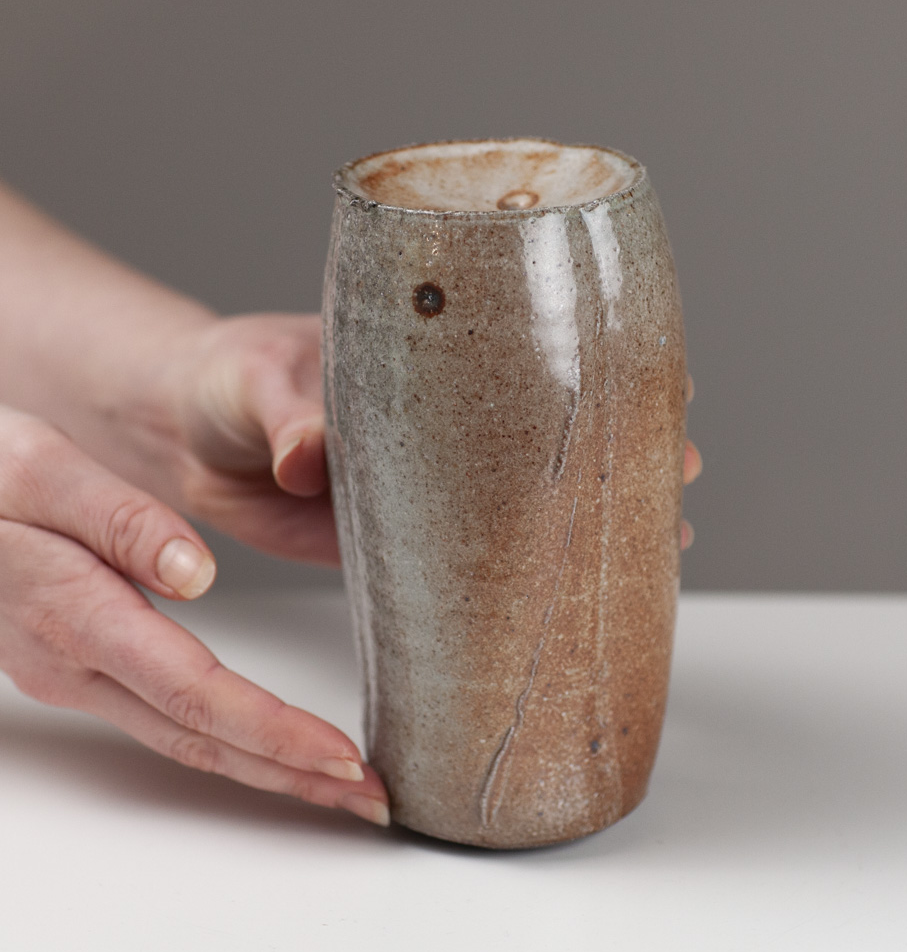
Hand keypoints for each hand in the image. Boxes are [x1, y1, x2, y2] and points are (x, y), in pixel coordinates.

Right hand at [0, 405, 388, 826]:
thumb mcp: (42, 472)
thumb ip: (120, 521)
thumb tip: (197, 575)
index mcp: (76, 614)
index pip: (195, 692)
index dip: (275, 732)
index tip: (342, 756)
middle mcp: (76, 666)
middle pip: (201, 738)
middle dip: (292, 773)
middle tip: (372, 796)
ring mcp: (77, 676)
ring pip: (187, 739)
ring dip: (270, 767)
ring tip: (340, 782)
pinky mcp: (84, 669)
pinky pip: (171, 720)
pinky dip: (234, 741)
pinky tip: (270, 746)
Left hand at [148, 314, 703, 556]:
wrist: (184, 432)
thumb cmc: (225, 377)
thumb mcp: (255, 379)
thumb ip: (286, 413)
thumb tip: (310, 459)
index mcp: (423, 361)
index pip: (530, 356)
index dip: (600, 370)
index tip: (666, 385)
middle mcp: (439, 424)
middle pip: (547, 433)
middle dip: (616, 451)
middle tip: (677, 473)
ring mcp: (424, 485)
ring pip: (518, 502)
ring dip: (580, 520)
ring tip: (652, 540)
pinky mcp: (393, 540)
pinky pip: (463, 560)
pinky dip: (509, 577)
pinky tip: (551, 595)